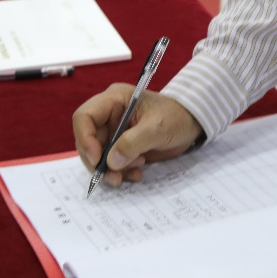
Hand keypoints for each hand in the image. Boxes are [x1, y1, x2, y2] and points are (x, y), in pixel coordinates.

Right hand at [73, 88, 201, 187]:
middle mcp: (109, 115)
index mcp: (114, 100)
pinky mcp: (121, 146)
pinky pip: (111, 163)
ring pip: (98, 155)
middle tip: (114, 177)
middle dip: (98, 162)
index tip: (97, 160)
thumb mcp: (158, 128)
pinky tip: (137, 173)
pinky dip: (120, 172)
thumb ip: (133, 142)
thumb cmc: (176, 117)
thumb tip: (111, 162)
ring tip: (134, 172)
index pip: (84, 117)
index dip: (85, 139)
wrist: (192, 124)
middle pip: (87, 140)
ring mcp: (114, 131)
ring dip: (111, 170)